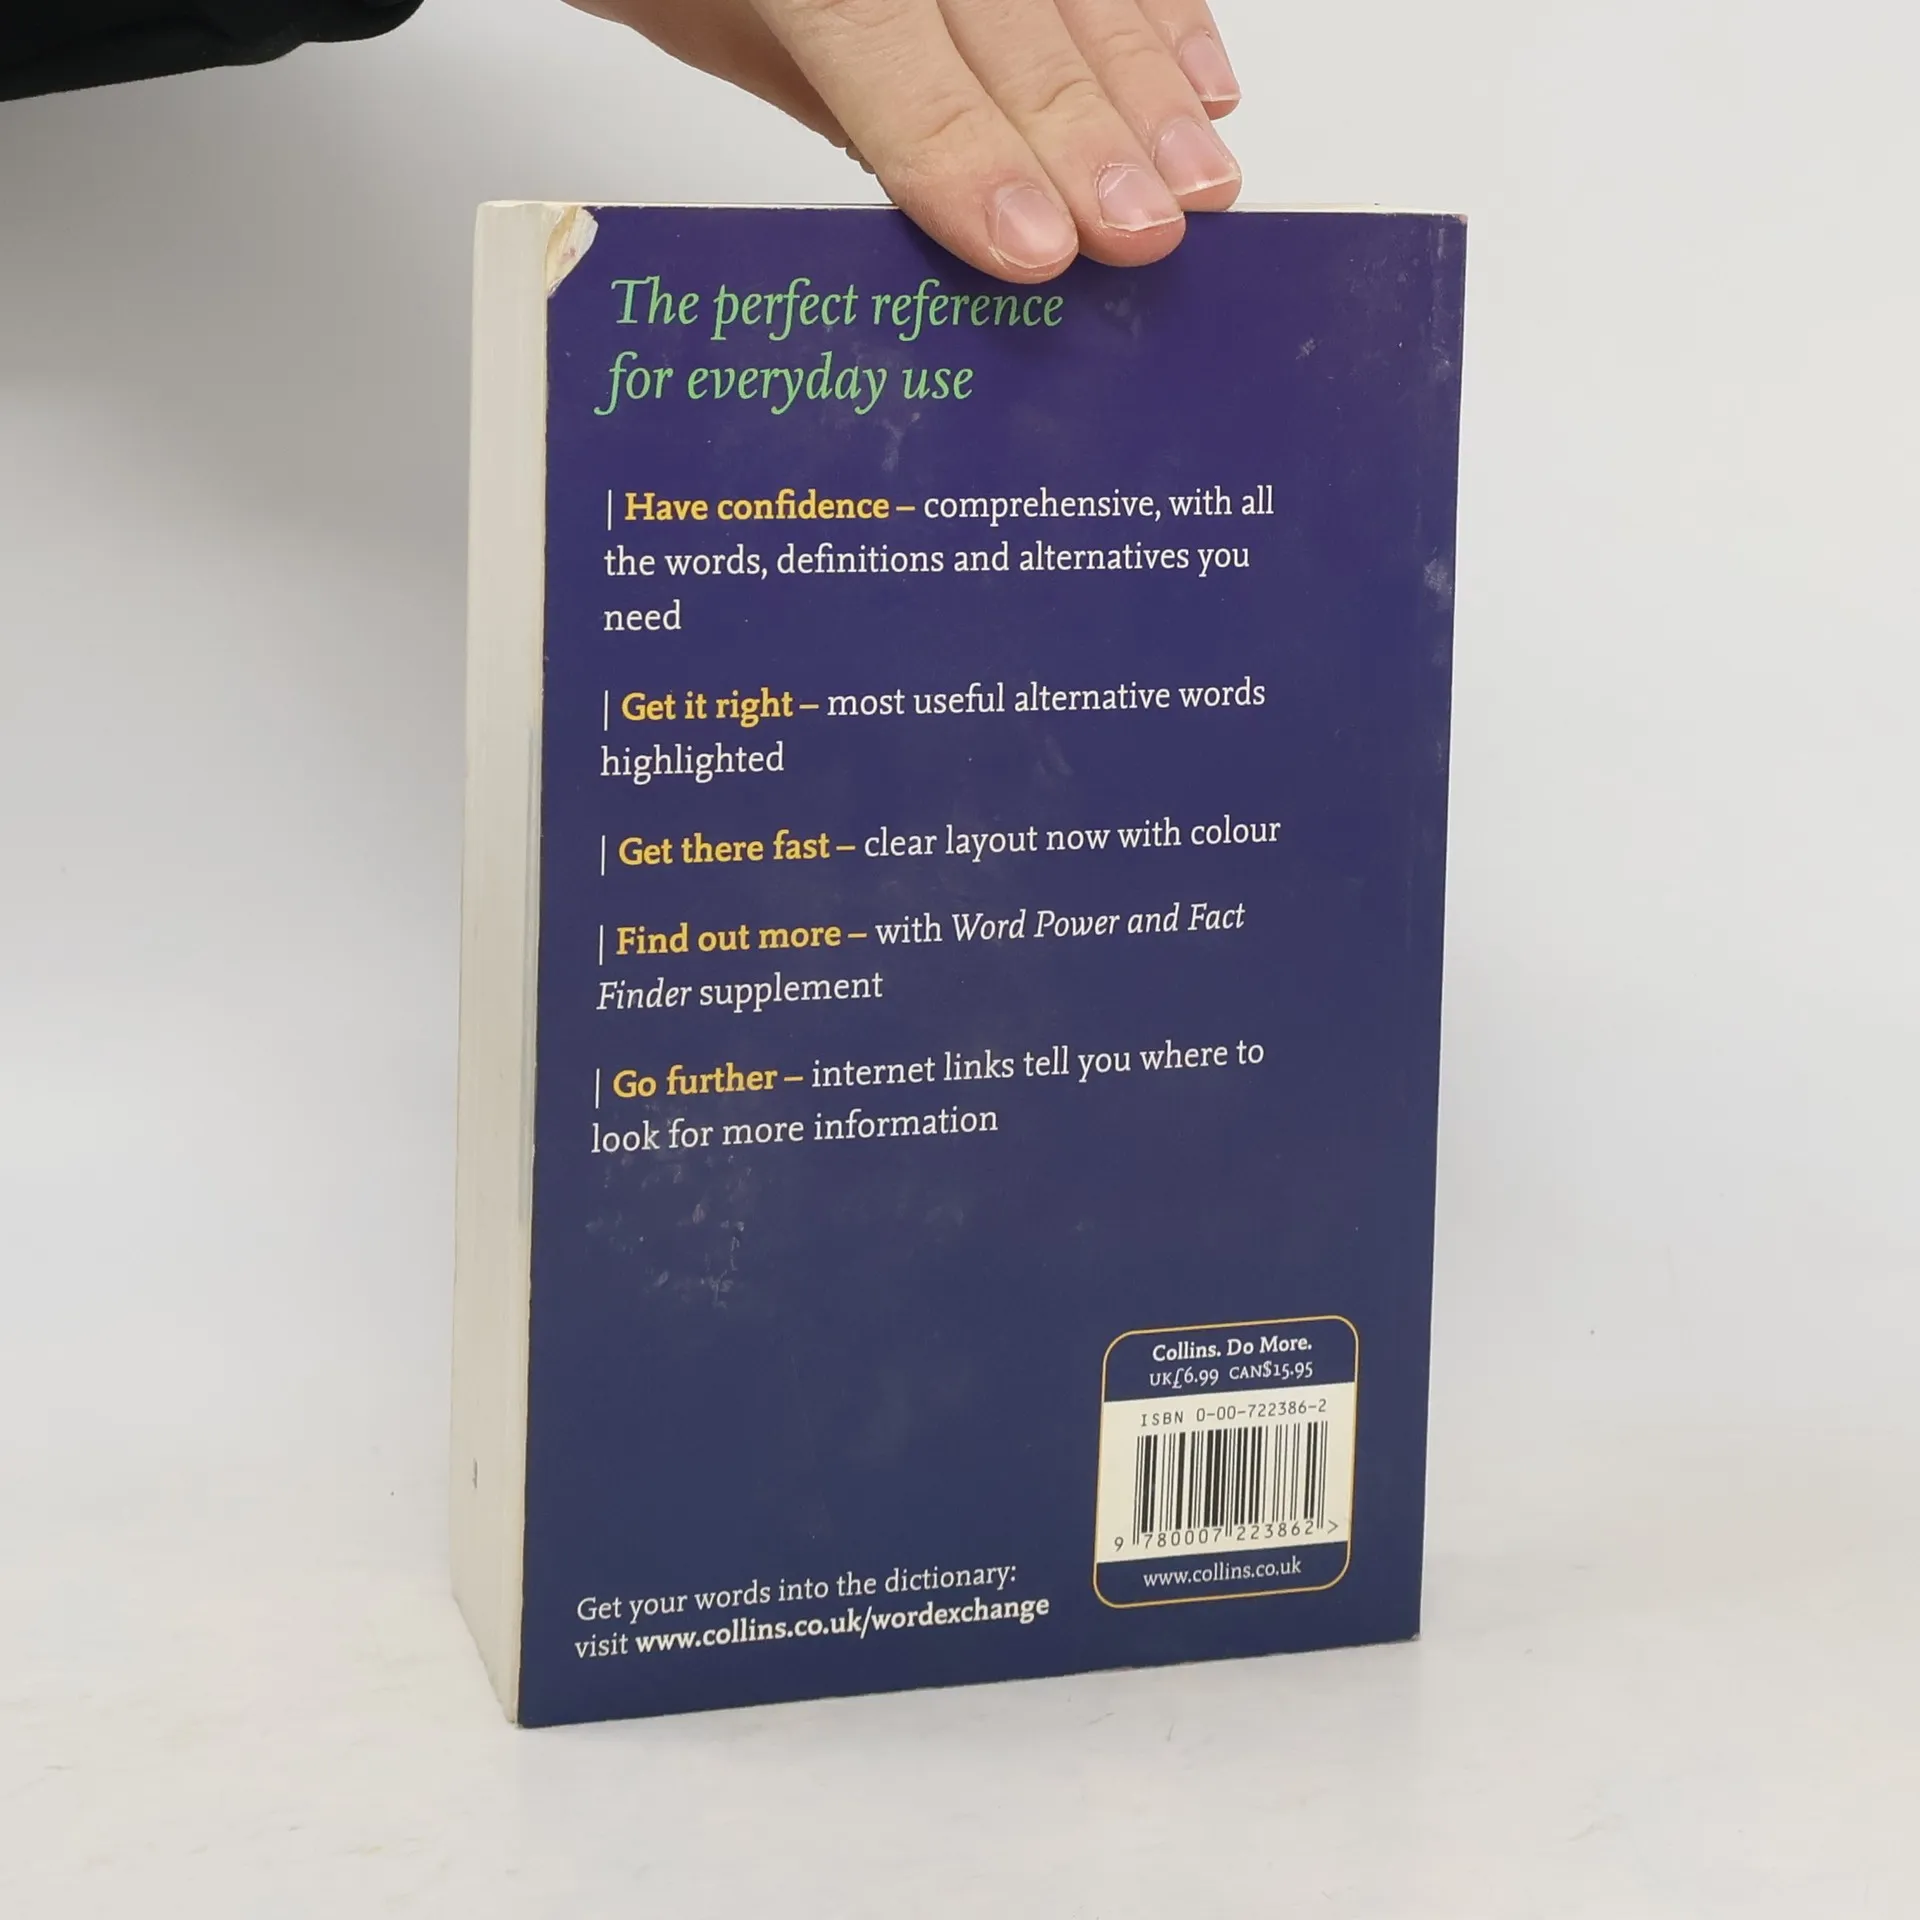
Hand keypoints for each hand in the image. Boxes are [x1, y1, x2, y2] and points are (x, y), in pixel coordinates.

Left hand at [567, 0, 1241, 280]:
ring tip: (1200, 183)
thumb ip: (821, 83)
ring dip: (1149, 79)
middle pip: (1006, 7)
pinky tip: (1202, 83)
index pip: (878, 35)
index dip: (963, 146)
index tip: (1035, 249)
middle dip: (1083, 128)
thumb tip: (954, 195)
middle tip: (1145, 234)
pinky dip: (1161, 10)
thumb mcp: (698, 13)